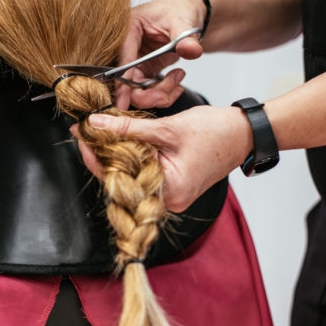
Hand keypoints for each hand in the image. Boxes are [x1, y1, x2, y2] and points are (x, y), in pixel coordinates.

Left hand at [72, 106, 250, 212]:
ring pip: (131, 175)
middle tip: (84, 129)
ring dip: (116, 153)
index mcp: (168, 192)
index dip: (96, 155)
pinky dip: (132, 157)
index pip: (119, 178)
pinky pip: (143, 173)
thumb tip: (95, 123)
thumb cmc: (215, 132)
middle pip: (122, 179)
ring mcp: (170, 195)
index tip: (80, 134)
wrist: (244, 133)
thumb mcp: (166, 128)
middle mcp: (167, 201)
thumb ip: (128, 128)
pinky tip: (119, 139)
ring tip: (98, 131)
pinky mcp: (171, 186)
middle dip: (103, 153)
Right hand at [115, 0, 207, 110]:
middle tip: (166, 95)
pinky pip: (147, 90)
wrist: (191, 14)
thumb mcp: (184, 22)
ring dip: (159, 94)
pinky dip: (163, 92)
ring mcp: (134, 61)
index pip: (121, 60)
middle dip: (146, 94)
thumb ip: (186, 38)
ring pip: (136, 90)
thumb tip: (191, 50)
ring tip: (178, 78)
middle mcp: (125, 47)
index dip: (122, 83)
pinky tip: (177, 82)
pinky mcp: (143, 70)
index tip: (122, 103)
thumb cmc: (181, 10)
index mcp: (127, 29)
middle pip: (124, 81)